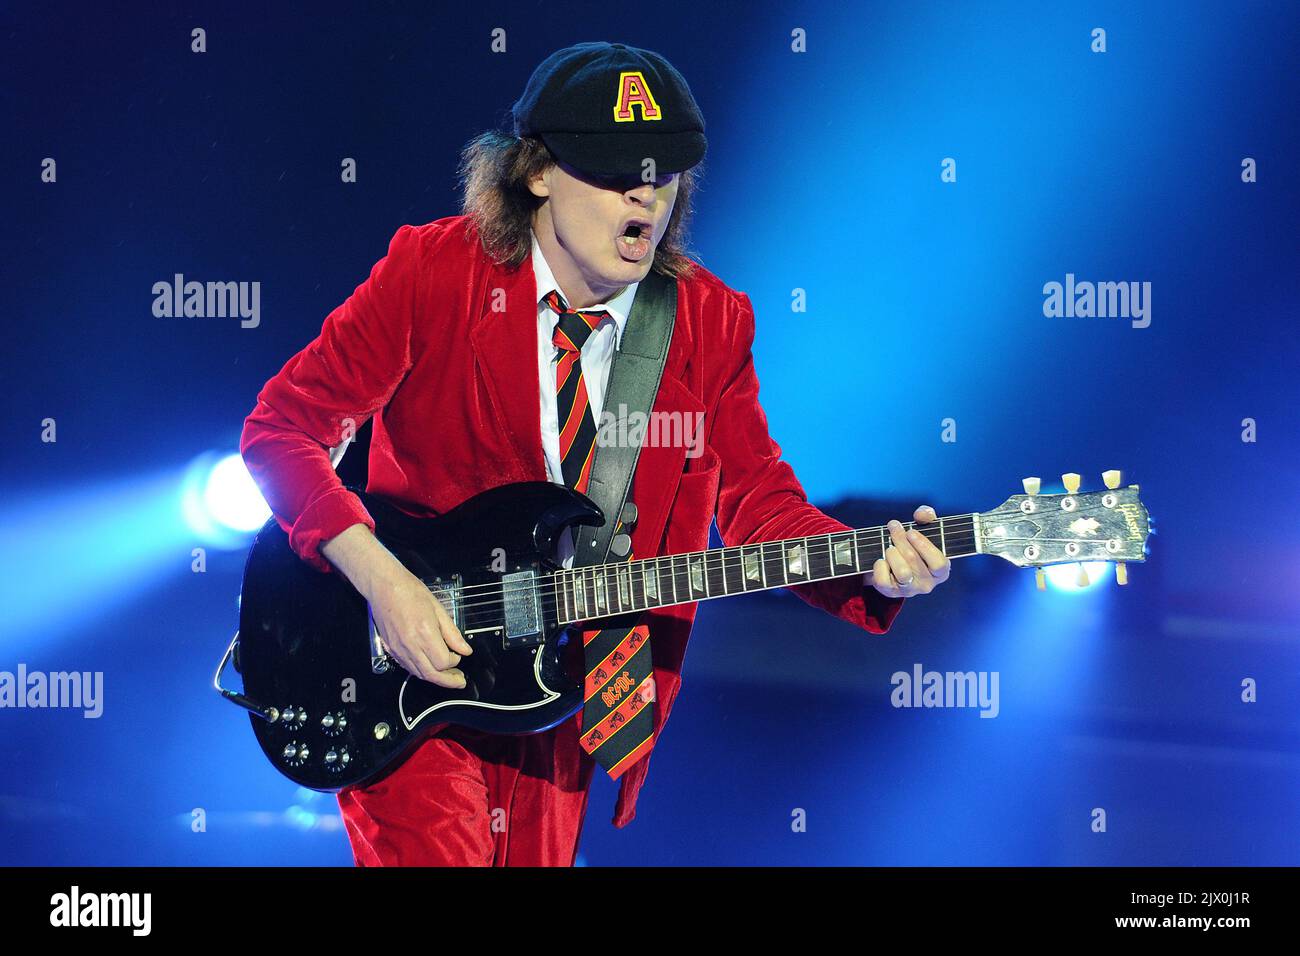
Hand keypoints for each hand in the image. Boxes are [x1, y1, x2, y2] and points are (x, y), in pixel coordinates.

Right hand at [367, 566, 472, 687]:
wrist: (384, 587)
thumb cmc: (411, 592)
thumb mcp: (438, 609)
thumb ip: (452, 633)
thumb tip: (465, 651)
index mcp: (425, 634)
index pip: (443, 662)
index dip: (454, 662)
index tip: (459, 655)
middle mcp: (410, 646)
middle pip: (431, 674)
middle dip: (448, 681)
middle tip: (460, 681)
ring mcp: (398, 650)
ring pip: (418, 674)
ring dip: (435, 678)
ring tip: (447, 676)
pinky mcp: (390, 650)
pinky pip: (408, 667)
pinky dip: (421, 671)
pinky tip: (429, 667)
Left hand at [868, 505, 950, 597]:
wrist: (892, 564)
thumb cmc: (913, 546)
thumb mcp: (923, 529)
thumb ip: (927, 516)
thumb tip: (922, 514)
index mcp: (940, 572)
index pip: (939, 564)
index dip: (924, 546)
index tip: (911, 532)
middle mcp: (927, 584)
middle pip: (914, 561)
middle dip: (901, 539)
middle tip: (894, 527)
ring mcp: (909, 590)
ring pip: (902, 572)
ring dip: (892, 553)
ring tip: (889, 547)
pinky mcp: (891, 593)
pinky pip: (883, 581)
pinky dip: (879, 567)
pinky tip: (881, 560)